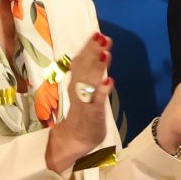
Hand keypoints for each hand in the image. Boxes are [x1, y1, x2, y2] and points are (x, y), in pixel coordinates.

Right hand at [45, 34, 112, 174]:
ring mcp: (84, 104)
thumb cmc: (81, 119)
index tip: (97, 35)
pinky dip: (102, 93)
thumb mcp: (85, 96)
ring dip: (97, 67)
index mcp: (76, 86)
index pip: (81, 63)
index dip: (88, 49)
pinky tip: (109, 81)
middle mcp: (78, 92)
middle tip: (102, 37)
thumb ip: (91, 79)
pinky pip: (96, 104)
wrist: (71, 144)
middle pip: (84, 69)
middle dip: (93, 52)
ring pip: (89, 82)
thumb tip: (99, 60)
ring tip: (105, 53)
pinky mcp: (91, 117)